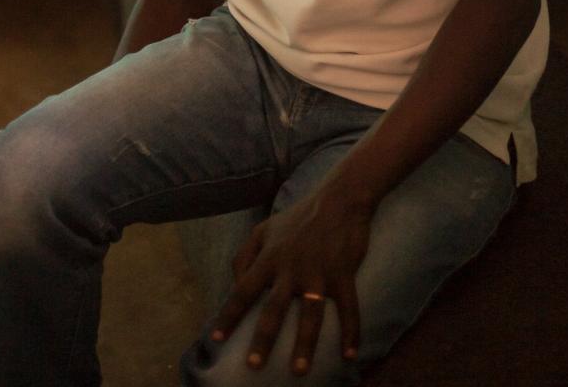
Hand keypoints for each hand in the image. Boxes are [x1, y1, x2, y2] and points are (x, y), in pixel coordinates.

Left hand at [210, 188, 372, 375]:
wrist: (340, 198)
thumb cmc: (300, 216)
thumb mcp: (265, 228)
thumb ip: (245, 253)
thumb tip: (235, 283)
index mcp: (270, 257)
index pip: (243, 289)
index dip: (229, 314)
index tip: (216, 339)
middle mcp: (291, 267)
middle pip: (274, 307)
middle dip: (264, 337)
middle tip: (254, 365)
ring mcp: (318, 272)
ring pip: (311, 314)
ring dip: (305, 343)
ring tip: (299, 370)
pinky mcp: (343, 274)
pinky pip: (348, 308)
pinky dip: (351, 332)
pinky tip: (349, 355)